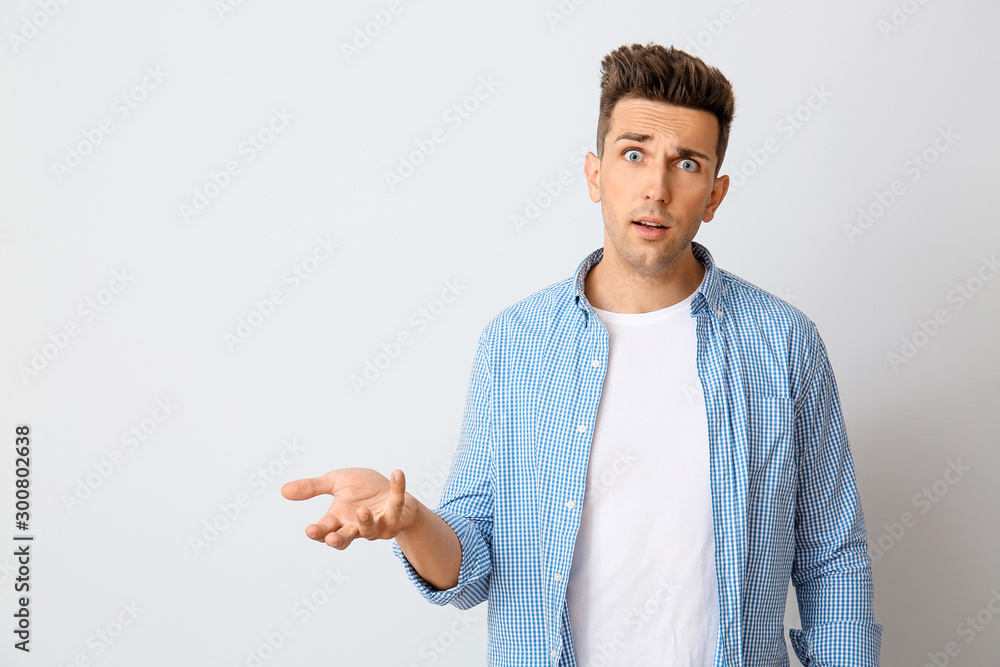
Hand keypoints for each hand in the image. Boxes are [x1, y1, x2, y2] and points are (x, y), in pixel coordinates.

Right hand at [281, 468, 418, 549]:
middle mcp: (356, 526)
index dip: (318, 532)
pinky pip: (397, 503)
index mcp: (339, 518)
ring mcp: (377, 524)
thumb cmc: (362, 488)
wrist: (390, 487)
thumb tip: (283, 490)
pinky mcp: (395, 516)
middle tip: (331, 538)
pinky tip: (397, 473)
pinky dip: (398, 488)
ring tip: (362, 511)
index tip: (311, 530)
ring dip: (365, 522)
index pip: (325, 529)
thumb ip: (312, 487)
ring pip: (370, 530)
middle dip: (337, 539)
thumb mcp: (335, 482)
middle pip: (345, 538)